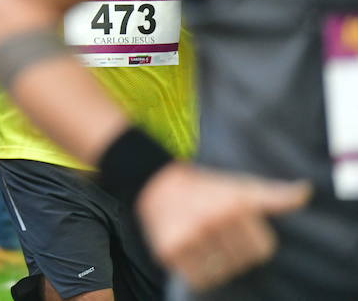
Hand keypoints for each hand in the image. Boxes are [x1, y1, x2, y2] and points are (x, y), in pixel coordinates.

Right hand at [136, 162, 309, 290]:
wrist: (155, 182)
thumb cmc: (206, 188)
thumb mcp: (241, 187)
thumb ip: (275, 196)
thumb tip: (306, 191)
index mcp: (234, 205)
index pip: (262, 250)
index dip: (250, 241)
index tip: (234, 227)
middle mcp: (212, 220)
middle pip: (240, 262)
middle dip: (230, 251)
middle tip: (214, 232)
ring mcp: (189, 236)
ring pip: (219, 273)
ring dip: (213, 264)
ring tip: (202, 243)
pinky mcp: (169, 249)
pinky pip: (196, 279)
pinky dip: (196, 273)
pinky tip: (190, 253)